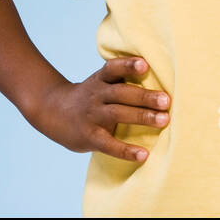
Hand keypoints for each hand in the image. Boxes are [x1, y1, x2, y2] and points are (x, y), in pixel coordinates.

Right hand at [29, 56, 169, 162]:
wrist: (52, 111)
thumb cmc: (90, 97)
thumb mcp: (100, 82)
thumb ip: (123, 80)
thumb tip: (160, 81)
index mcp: (101, 79)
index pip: (113, 68)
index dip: (128, 65)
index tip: (145, 65)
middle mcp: (97, 95)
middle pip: (122, 93)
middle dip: (145, 96)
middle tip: (166, 100)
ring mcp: (92, 115)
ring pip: (118, 114)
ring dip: (142, 117)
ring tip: (164, 120)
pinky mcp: (89, 136)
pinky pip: (108, 144)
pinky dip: (126, 150)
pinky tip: (143, 155)